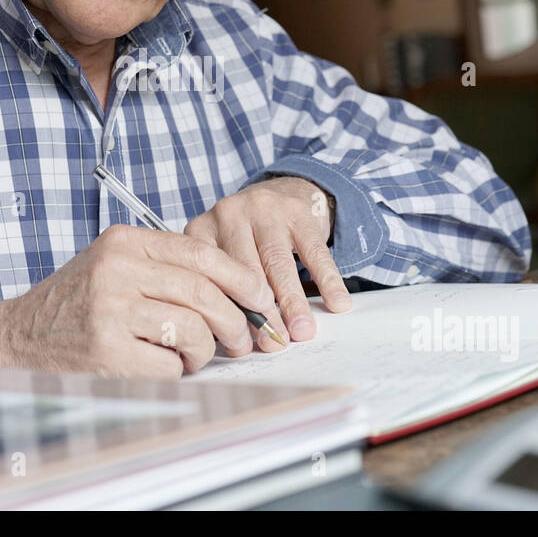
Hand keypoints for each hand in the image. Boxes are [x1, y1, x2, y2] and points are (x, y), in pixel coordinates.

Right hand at [0, 223, 282, 377]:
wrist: (15, 339)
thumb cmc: (75, 306)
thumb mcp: (114, 267)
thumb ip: (165, 268)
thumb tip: (240, 291)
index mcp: (124, 242)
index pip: (200, 252)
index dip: (241, 277)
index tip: (261, 297)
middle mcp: (116, 270)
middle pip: (203, 292)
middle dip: (236, 320)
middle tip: (245, 339)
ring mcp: (109, 310)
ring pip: (192, 329)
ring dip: (204, 351)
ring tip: (194, 356)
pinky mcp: (107, 351)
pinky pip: (170, 364)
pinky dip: (178, 372)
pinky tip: (165, 369)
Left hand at [184, 176, 349, 341]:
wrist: (279, 191)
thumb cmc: (244, 237)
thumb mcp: (222, 253)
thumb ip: (222, 289)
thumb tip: (234, 341)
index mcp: (200, 231)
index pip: (212, 278)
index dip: (228, 313)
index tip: (243, 346)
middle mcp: (228, 214)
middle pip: (246, 272)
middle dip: (262, 313)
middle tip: (275, 343)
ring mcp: (263, 208)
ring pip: (279, 263)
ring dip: (293, 302)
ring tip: (302, 331)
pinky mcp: (297, 211)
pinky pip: (314, 250)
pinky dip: (327, 280)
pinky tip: (337, 303)